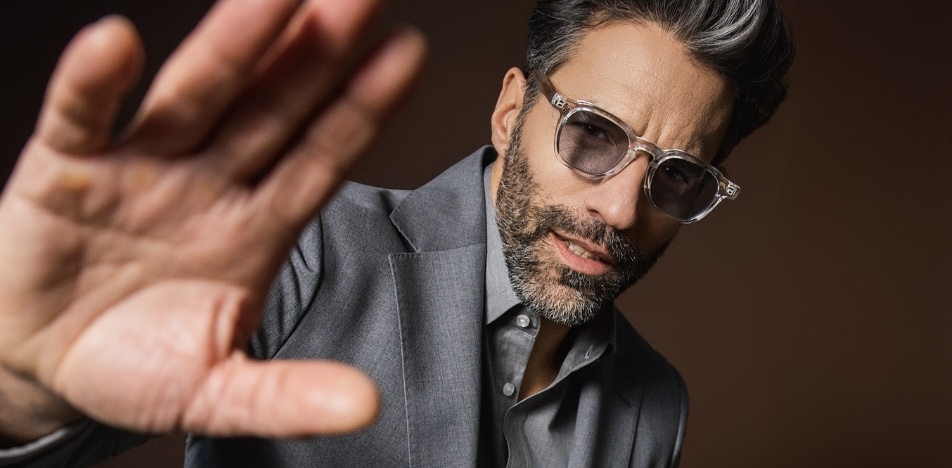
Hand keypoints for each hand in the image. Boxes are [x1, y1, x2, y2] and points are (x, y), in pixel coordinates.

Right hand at [0, 0, 424, 441]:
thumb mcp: (216, 392)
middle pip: (274, 108)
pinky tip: (118, 44)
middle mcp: (210, 182)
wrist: (38, 363)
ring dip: (233, 45)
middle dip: (317, 54)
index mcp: (256, 226)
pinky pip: (81, 119)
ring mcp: (142, 167)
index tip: (406, 55)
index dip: (363, 109)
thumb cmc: (134, 365)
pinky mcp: (65, 171)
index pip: (322, 158)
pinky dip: (95, 85)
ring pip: (195, 96)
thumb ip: (284, 396)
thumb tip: (365, 407)